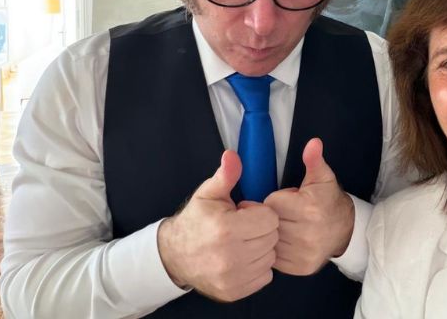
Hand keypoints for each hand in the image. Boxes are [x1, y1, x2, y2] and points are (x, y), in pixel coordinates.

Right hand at [157, 150, 278, 300]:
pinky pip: (265, 276)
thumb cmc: (196, 221)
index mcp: (226, 229)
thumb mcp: (208, 194)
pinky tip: (243, 257)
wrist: (175, 255)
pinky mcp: (234, 291)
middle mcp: (230, 256)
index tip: (245, 213)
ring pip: (270, 257)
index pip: (270, 218)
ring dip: (261, 248)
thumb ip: (226, 175)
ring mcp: (232, 277)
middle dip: (262, 229)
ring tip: (243, 241)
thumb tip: (232, 155)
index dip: (260, 212)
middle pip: (272, 238)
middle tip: (244, 227)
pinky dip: (258, 266)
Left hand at [264, 138, 354, 275]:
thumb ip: (314, 160)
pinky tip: (287, 240)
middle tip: (285, 213)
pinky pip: (274, 258)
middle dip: (273, 216)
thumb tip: (313, 142)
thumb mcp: (322, 177)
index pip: (271, 203)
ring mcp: (302, 253)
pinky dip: (276, 249)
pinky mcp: (299, 268)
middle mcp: (306, 233)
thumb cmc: (328, 200)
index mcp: (309, 208)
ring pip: (269, 240)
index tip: (285, 200)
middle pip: (269, 222)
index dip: (276, 199)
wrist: (345, 230)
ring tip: (286, 226)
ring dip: (273, 233)